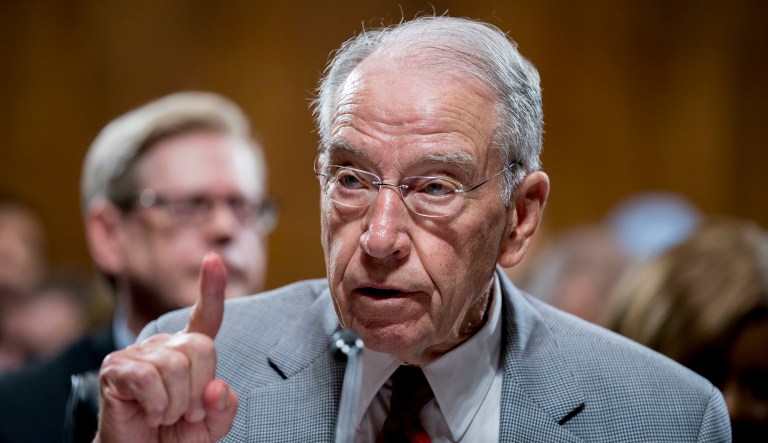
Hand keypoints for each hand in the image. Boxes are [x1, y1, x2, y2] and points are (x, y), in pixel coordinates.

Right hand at [95, 253, 238, 442]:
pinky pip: (148, 377)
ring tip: (167, 414)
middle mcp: (163, 345)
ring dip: (178, 402)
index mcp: (188, 353)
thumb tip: (217, 388)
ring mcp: (138, 353)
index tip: (214, 260)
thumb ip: (223, 406)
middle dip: (201, 387)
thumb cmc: (173, 435)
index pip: (205, 317)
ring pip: (175, 365)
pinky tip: (152, 413)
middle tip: (189, 410)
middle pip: (201, 347)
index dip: (212, 288)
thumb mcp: (210, 425)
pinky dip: (157, 403)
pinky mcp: (116, 368)